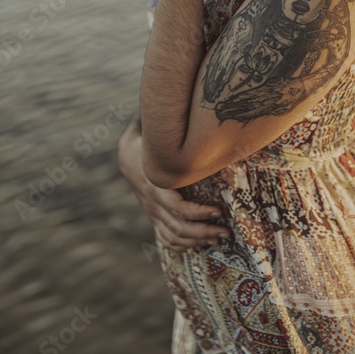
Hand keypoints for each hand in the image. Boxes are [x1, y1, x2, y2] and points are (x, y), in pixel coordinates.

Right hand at [118, 124, 230, 249]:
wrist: (128, 158)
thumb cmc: (148, 142)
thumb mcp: (152, 132)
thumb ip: (165, 126)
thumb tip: (187, 106)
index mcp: (156, 185)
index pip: (177, 207)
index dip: (197, 213)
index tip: (218, 210)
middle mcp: (154, 203)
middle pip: (179, 227)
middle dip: (204, 231)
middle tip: (227, 231)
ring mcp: (153, 213)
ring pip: (174, 237)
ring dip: (198, 240)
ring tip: (220, 237)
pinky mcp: (154, 218)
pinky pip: (166, 240)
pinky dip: (182, 246)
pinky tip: (199, 245)